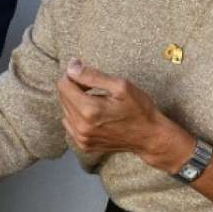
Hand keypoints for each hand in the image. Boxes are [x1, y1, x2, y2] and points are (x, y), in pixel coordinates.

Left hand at [57, 59, 193, 172]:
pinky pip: (70, 124)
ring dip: (75, 101)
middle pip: (62, 97)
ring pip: (65, 110)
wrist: (149, 137)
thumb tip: (71, 66)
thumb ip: (92, 75)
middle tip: (93, 86)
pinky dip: (77, 115)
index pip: (63, 85)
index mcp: (89, 110)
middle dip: (74, 87)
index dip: (72, 75)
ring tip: (95, 99)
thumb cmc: (139, 109)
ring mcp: (82, 138)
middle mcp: (81, 127)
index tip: (84, 73)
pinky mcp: (84, 145)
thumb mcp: (120, 86)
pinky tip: (93, 113)